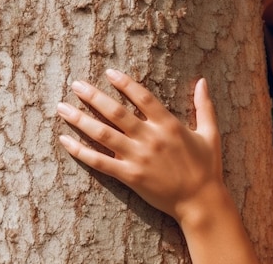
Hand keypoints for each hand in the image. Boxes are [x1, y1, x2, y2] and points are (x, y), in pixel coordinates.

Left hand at [56, 69, 222, 220]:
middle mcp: (151, 137)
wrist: (200, 200)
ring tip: (63, 108)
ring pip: (103, 134)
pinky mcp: (129, 176)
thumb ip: (204, 106)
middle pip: (116, 111)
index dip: (125, 83)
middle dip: (93, 96)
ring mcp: (138, 157)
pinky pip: (99, 161)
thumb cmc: (207, 167)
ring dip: (80, 119)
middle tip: (76, 84)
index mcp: (169, 125)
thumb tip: (202, 81)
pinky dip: (80, 151)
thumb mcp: (210, 133)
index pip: (142, 97)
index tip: (109, 72)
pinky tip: (65, 141)